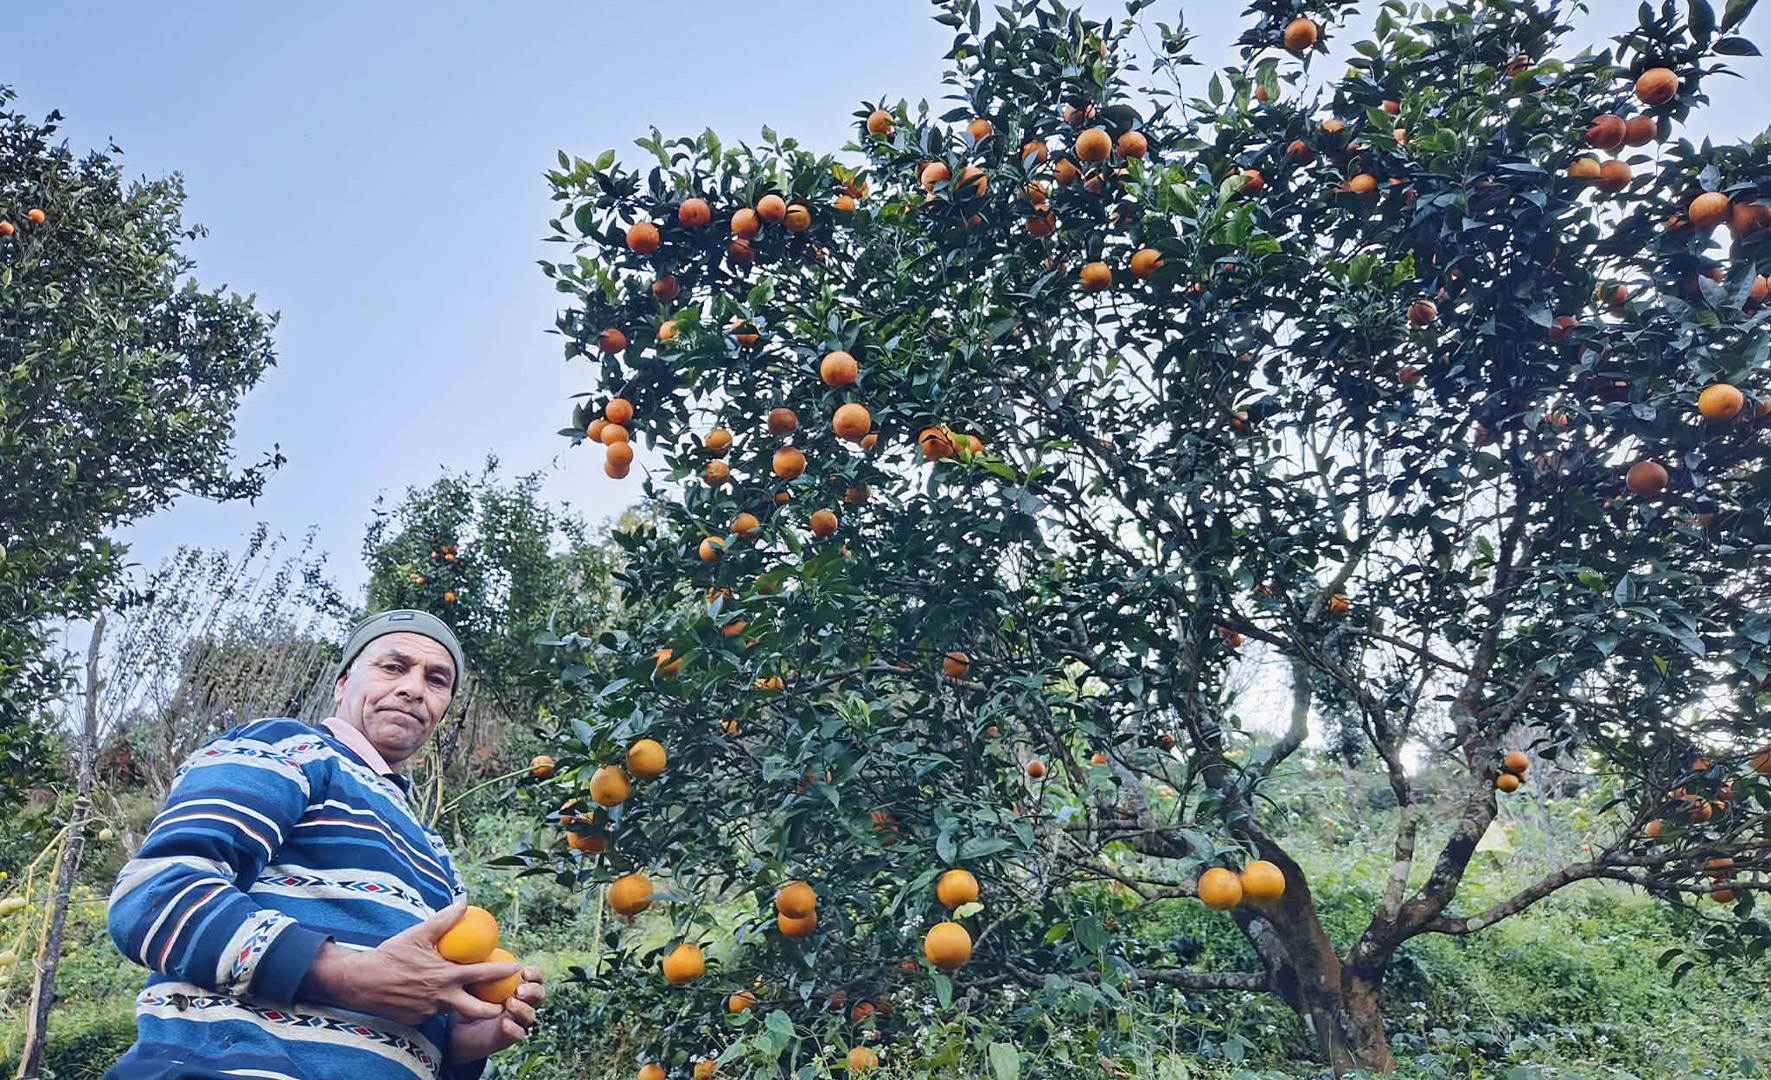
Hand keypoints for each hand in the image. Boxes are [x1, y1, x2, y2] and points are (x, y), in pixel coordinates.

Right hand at [302, 900, 519, 1026]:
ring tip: (471, 995)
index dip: (503, 972)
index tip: (517, 968)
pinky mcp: (418, 1020)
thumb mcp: (418, 934)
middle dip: (495, 1008)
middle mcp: (441, 998)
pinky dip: (439, 1005)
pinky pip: (435, 1013)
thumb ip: (444, 920)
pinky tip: (431, 994)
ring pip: (454, 1010)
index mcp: (445, 976)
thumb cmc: (391, 954)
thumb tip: (464, 902)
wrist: (360, 982)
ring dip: (464, 1004)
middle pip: (478, 1010)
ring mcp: (430, 1012)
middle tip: (503, 1000)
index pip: (482, 975)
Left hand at [448, 965, 544, 1061]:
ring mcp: (519, 1020)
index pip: (536, 977)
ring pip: (531, 1015)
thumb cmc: (470, 999)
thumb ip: (481, 968)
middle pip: (539, 995)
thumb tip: (479, 948)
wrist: (460, 1028)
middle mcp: (523, 1002)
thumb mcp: (473, 982)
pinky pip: (519, 1033)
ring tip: (509, 1004)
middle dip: (533, 991)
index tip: (524, 971)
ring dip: (522, 1009)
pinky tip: (504, 1023)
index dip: (535, 974)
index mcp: (519, 986)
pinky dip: (514, 1028)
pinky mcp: (511, 1036)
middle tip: (519, 990)